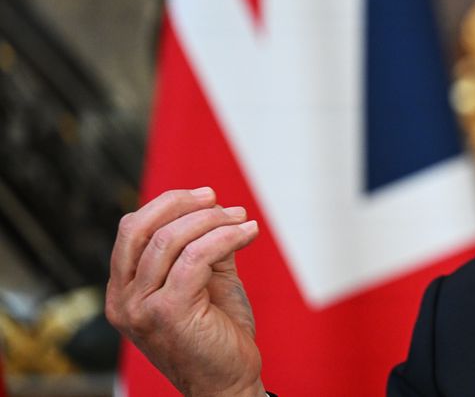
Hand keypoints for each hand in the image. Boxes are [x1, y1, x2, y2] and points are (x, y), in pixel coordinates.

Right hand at [106, 188, 265, 396]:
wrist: (230, 381)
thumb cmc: (218, 333)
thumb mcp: (207, 281)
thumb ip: (202, 248)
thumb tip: (214, 208)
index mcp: (124, 291)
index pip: (131, 231)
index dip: (167, 205)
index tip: (207, 197)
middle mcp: (123, 300)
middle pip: (142, 229)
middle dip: (183, 205)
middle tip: (219, 201)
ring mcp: (141, 308)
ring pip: (171, 240)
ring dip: (213, 221)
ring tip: (243, 220)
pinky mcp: (168, 313)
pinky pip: (196, 257)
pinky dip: (226, 237)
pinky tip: (249, 233)